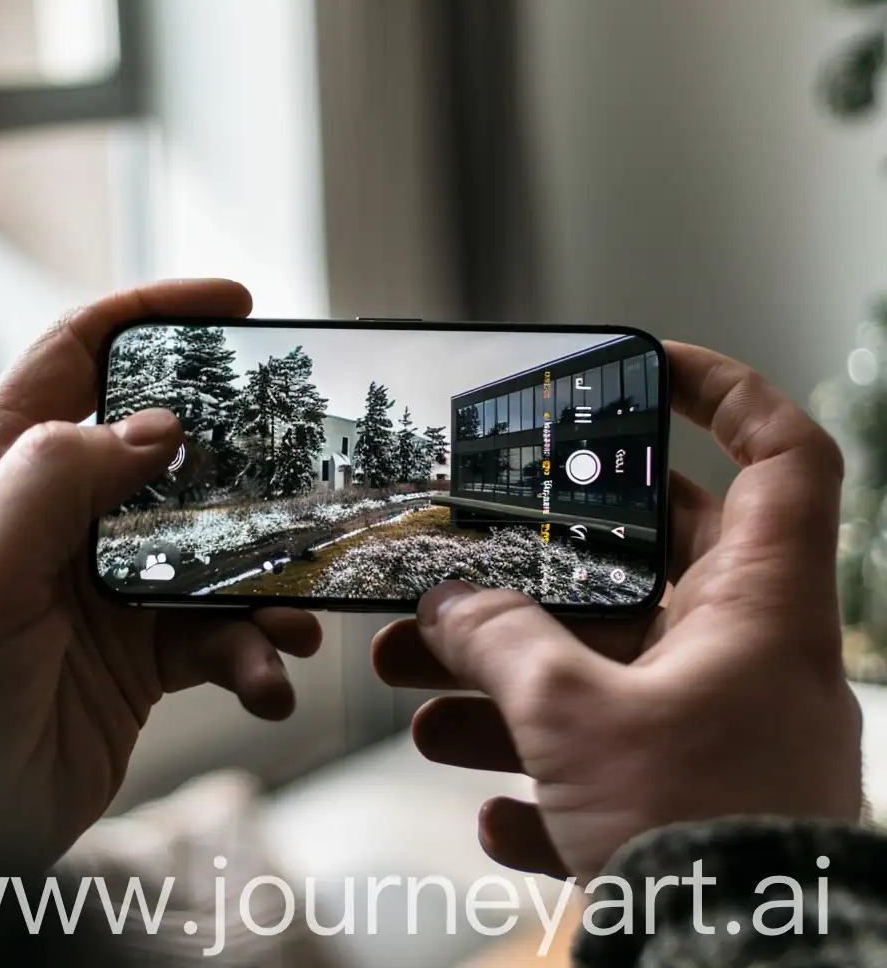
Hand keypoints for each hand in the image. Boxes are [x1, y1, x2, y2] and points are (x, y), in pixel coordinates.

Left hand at [0, 277, 322, 871]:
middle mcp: (42, 513)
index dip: (148, 315)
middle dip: (233, 453)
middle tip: (303, 461)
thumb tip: (149, 425)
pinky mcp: (133, 652)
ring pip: (200, 540)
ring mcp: (93, 581)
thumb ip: (48, 486)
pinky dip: (250, 649)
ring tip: (292, 611)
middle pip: (154, 444)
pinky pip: (212, 627)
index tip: (234, 304)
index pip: (69, 358)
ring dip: (257, 570)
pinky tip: (265, 680)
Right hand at [371, 342, 861, 880]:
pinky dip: (546, 785)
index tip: (638, 369)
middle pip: (645, 572)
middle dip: (529, 576)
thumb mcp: (571, 713)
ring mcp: (729, 739)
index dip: (720, 392)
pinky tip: (494, 810)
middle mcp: (753, 662)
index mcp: (760, 609)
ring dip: (508, 685)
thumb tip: (446, 604)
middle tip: (449, 574)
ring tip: (419, 698)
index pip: (782, 457)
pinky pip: (612, 776)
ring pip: (607, 677)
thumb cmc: (692, 830)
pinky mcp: (701, 816)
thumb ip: (500, 641)